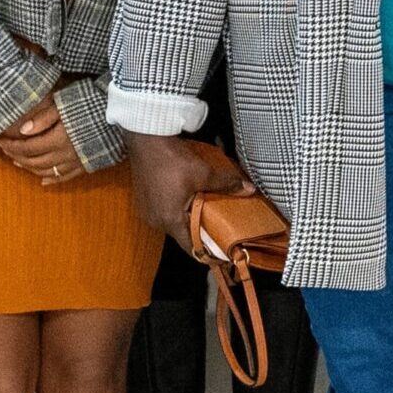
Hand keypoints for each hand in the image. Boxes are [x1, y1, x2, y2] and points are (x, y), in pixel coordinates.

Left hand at [0, 93, 83, 184]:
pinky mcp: (87, 164)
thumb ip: (43, 118)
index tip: (0, 141)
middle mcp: (66, 154)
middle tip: (5, 151)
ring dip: (30, 169)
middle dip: (17, 157)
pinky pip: (66, 177)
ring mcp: (77, 162)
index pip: (28, 148)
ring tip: (18, 162)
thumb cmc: (90, 102)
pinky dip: (52, 180)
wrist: (120, 112)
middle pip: (34, 162)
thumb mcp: (65, 103)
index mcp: (59, 139)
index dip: (12, 146)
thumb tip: (23, 130)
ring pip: (47, 172)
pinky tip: (43, 180)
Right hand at [125, 132, 251, 254]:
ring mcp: (146, 210)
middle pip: (181, 234)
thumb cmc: (172, 158)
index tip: (220, 254)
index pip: (191, 248)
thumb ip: (226, 184)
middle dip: (199, 231)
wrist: (146, 138)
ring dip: (186, 218)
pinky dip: (174, 209)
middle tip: (216, 227)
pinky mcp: (143, 200)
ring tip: (202, 211)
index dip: (207, 252)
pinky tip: (185, 198)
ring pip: (172, 222)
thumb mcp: (203, 173)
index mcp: (169, 220)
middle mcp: (155, 220)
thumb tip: (249, 189)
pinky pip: (162, 211)